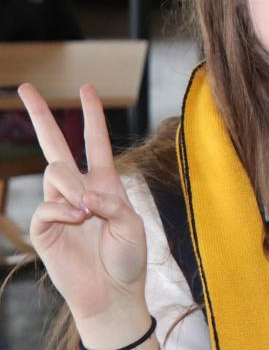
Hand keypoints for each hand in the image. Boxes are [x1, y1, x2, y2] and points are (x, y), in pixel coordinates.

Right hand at [18, 84, 150, 342]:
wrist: (114, 292)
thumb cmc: (128, 258)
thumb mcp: (132, 224)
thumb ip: (111, 203)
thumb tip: (83, 196)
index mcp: (105, 183)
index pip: (95, 142)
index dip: (91, 115)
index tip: (86, 88)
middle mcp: (79, 190)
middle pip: (56, 146)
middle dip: (42, 115)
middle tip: (25, 86)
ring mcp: (59, 207)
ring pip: (55, 173)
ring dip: (72, 186)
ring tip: (88, 211)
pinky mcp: (44, 228)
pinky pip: (47, 205)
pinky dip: (64, 210)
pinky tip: (78, 221)